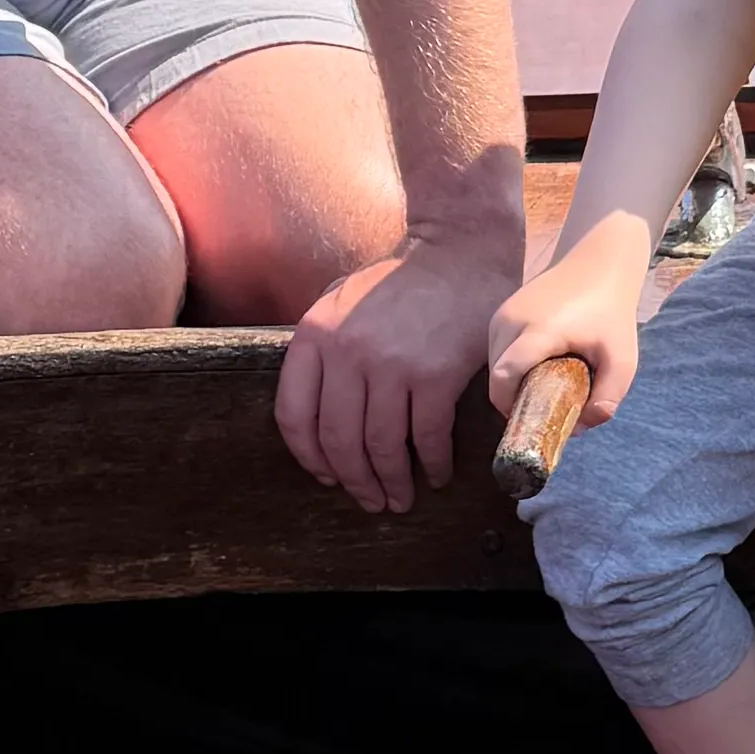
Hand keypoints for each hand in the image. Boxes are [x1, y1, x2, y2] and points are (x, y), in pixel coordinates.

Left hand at [279, 214, 528, 517]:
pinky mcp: (435, 374)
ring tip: (400, 499)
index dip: (309, 457)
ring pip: (381, 446)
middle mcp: (346, 351)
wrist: (460, 251)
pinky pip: (427, 436)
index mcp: (315, 336)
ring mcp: (391, 363)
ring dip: (392, 483)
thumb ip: (320, 350)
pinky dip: (432, 464)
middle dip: (354, 481)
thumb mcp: (340, 302)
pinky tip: (436, 474)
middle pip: (338, 440)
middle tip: (370, 501)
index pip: (294, 415)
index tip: (328, 477)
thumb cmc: (401, 283)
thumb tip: (313, 420)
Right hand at [486, 213, 655, 442]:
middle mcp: (511, 320)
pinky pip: (497, 350)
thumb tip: (580, 429)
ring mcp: (503, 313)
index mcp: (538, 331)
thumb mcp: (623, 359)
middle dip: (514, 399)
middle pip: (497, 376)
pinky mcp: (502, 311)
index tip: (531, 422)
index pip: (505, 376)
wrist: (600, 263)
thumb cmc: (612, 313)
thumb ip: (608, 395)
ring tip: (543, 389)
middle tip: (543, 411)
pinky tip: (537, 369)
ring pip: (494, 364)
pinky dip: (510, 366)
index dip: (509, 406)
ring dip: (511, 383)